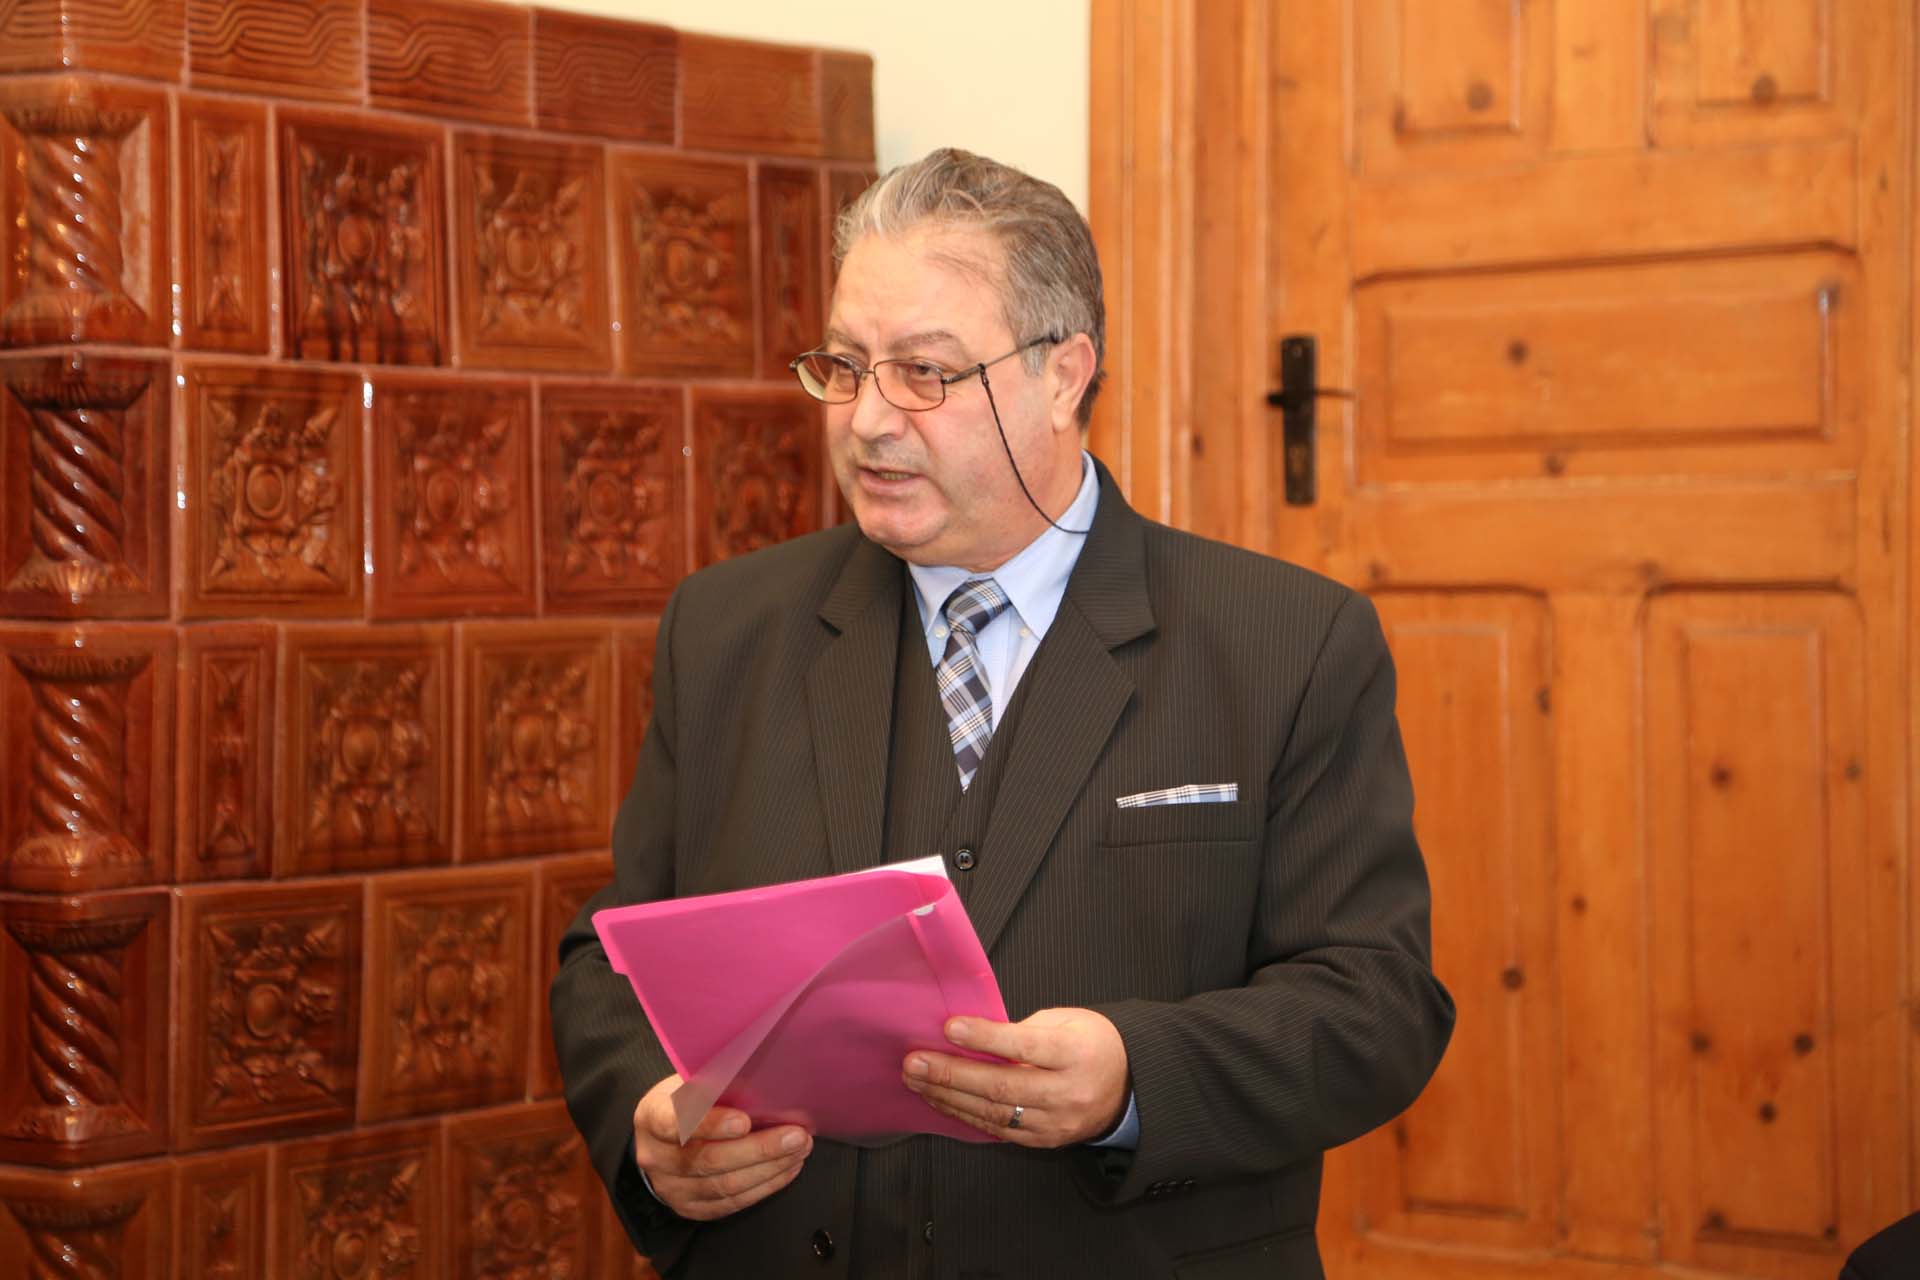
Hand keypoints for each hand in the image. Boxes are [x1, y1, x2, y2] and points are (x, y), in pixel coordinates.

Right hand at [631, 1074, 811, 1220]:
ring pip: (724, 1185)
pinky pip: (731, 1203)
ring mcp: (671, 1188)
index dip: (710, 1124)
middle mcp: (655, 1157)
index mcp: (651, 1116)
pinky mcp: (690, 1208)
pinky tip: (787, 1168)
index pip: (674, 1122)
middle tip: (795, 1136)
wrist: (663, 1137)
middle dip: (759, 1149)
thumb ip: (716, 1082)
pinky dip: (765, 1185)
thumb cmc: (686, 1099)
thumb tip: (763, 1079)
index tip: (745, 1120)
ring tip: (799, 1150)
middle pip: (708, 1159)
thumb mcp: (690, 1081)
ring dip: (769, 1168)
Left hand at [902, 1008, 1129, 1147]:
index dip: (986, 1037)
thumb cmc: (1092, 1043)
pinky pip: (997, 1130)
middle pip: (1002, 1086)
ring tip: (917, 1080)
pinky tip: (940, 1100)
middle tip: (915, 1062)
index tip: (949, 1027)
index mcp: (1076, 1054)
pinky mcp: (1043, 1142)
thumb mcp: (1066, 1021)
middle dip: (952, 1074)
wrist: (1128, 1086)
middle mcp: (1068, 1093)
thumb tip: (973, 1035)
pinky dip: (965, 1115)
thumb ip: (1022, 1029)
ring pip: (994, 1113)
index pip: (1025, 1046)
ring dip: (949, 1096)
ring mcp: (1055, 1123)